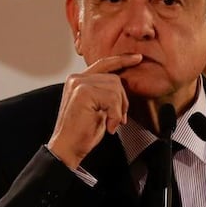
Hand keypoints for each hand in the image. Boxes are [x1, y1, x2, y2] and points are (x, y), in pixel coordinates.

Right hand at [47, 54, 142, 168]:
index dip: (122, 60)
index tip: (138, 58)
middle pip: (114, 78)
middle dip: (122, 100)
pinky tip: (109, 126)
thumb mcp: (97, 108)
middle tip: (118, 119)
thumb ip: (105, 94)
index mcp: (78, 80)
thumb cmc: (82, 132)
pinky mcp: (83, 93)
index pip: (104, 64)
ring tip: (111, 123)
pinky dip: (115, 115)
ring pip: (115, 88)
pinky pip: (112, 98)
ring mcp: (79, 84)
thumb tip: (124, 87)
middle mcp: (77, 78)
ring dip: (119, 110)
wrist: (68, 148)